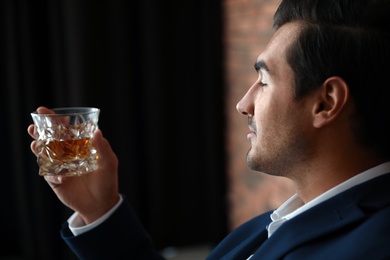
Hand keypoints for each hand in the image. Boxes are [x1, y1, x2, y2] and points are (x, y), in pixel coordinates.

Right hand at [28, 107, 119, 223]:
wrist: (101, 204)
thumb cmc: (107, 181)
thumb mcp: (109, 163)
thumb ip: (103, 148)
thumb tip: (98, 131)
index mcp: (79, 145)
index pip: (65, 129)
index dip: (54, 119)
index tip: (43, 110)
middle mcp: (67, 154)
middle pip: (50, 139)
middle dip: (39, 132)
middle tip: (33, 126)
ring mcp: (60, 166)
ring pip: (44, 154)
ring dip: (38, 148)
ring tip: (35, 144)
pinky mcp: (55, 180)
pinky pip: (49, 174)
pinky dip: (53, 174)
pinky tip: (62, 177)